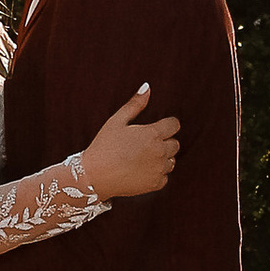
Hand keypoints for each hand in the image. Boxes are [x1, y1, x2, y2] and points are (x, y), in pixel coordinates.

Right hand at [84, 83, 180, 200]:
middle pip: (175, 143)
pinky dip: (156, 174)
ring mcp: (159, 169)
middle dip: (163, 142)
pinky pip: (164, 176)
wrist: (94, 176)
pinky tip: (139, 171)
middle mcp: (160, 152)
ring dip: (161, 158)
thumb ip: (135, 104)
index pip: (174, 125)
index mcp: (152, 134)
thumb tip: (147, 86)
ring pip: (171, 161)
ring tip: (140, 158)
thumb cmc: (104, 145)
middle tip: (143, 144)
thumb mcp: (117, 121)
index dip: (166, 125)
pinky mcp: (155, 184)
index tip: (155, 129)